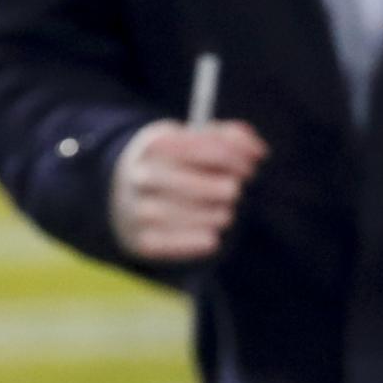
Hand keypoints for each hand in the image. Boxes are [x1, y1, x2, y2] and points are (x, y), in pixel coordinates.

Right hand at [109, 120, 267, 263]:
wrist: (125, 197)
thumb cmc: (175, 165)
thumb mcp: (195, 140)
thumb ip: (231, 138)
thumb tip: (257, 151)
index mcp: (156, 145)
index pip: (209, 149)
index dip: (237, 159)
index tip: (252, 167)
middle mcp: (142, 176)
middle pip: (208, 186)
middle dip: (231, 188)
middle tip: (237, 191)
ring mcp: (139, 210)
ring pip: (203, 216)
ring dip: (221, 215)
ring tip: (223, 212)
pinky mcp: (142, 241)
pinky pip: (185, 244)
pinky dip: (202, 240)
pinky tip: (211, 235)